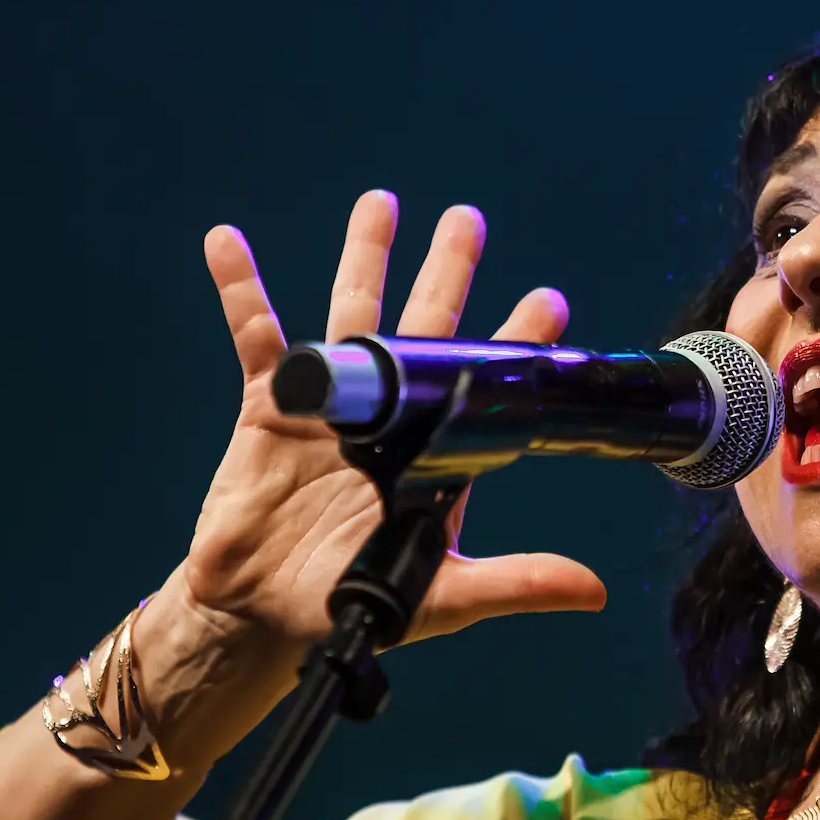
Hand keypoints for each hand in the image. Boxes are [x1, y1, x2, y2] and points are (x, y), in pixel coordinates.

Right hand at [134, 191, 606, 766]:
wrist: (259, 616)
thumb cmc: (349, 605)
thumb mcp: (443, 596)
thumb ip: (517, 584)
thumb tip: (592, 592)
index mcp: (434, 453)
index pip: (485, 384)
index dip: (516, 340)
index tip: (550, 299)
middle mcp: (389, 417)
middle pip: (424, 326)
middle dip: (448, 272)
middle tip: (469, 220)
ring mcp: (330, 404)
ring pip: (351, 314)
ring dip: (365, 257)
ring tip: (381, 203)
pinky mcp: (269, 406)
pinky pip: (255, 337)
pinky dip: (241, 288)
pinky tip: (227, 243)